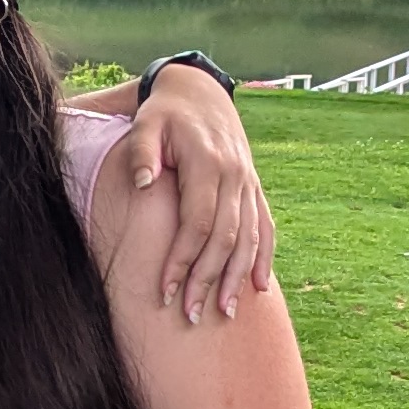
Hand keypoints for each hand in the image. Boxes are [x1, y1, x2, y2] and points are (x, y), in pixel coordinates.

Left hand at [123, 64, 277, 323]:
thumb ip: (142, 151)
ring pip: (248, 238)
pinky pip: (265, 227)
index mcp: (207, 163)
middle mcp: (234, 176)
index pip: (197, 223)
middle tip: (190, 315)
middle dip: (208, 280)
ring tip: (224, 313)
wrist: (199, 92)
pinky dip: (264, 258)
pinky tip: (258, 288)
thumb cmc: (164, 114)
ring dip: (237, 278)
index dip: (182, 260)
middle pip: (225, 238)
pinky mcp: (254, 188)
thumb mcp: (146, 122)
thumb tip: (142, 183)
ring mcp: (248, 183)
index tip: (165, 291)